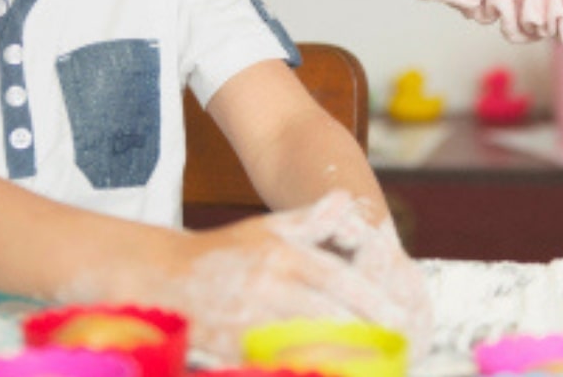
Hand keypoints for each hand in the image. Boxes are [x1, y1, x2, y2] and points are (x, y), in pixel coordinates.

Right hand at [64, 192, 432, 363]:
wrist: (160, 277)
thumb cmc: (224, 252)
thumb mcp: (268, 227)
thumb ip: (311, 218)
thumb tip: (347, 202)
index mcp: (282, 255)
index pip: (339, 283)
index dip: (374, 305)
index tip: (402, 323)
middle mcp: (267, 286)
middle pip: (328, 318)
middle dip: (367, 339)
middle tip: (398, 353)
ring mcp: (246, 320)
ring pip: (304, 347)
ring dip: (341, 362)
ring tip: (373, 370)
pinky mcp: (229, 348)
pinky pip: (271, 364)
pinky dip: (302, 371)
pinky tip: (323, 373)